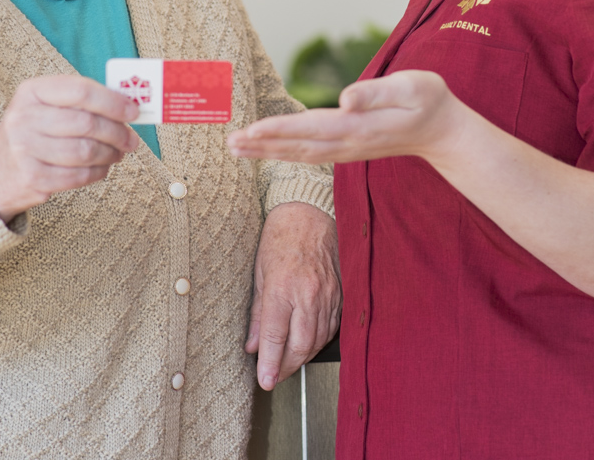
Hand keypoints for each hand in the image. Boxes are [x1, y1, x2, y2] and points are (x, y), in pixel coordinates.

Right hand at [0, 74, 139, 222]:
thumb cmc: (35, 130)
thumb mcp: (48, 106)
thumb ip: (83, 103)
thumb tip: (129, 108)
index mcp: (31, 91)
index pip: (80, 91)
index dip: (113, 102)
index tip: (134, 112)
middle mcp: (23, 118)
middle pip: (86, 123)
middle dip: (117, 132)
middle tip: (131, 140)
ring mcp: (24, 149)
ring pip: (85, 152)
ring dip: (110, 154)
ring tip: (117, 154)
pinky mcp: (31, 177)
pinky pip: (78, 176)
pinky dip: (98, 172)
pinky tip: (102, 168)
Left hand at [226, 70, 466, 166]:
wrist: (442, 131)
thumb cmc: (428, 101)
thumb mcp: (411, 87)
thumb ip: (377, 93)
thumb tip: (344, 99)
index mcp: (359, 127)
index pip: (311, 130)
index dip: (280, 130)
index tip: (252, 130)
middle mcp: (348, 143)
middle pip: (297, 146)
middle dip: (262, 145)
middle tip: (229, 143)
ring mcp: (347, 150)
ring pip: (299, 153)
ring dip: (266, 152)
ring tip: (235, 148)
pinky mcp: (347, 149)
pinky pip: (308, 154)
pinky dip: (282, 153)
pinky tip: (264, 151)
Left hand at [245, 202, 340, 389]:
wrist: (311, 213)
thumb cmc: (281, 237)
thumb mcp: (259, 273)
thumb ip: (257, 312)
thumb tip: (253, 344)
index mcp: (282, 288)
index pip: (275, 336)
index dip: (269, 363)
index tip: (265, 380)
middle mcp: (307, 294)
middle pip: (301, 345)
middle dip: (287, 367)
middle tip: (275, 376)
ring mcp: (328, 295)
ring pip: (318, 340)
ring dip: (303, 357)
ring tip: (289, 364)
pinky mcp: (340, 293)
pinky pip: (332, 326)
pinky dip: (320, 340)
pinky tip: (309, 344)